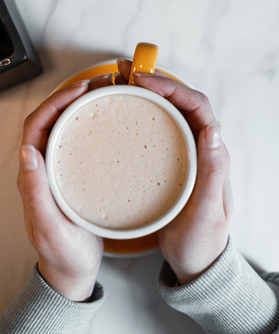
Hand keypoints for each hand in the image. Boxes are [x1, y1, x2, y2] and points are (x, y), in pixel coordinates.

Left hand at [17, 75, 113, 300]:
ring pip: (66, 129)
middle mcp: (44, 169)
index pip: (36, 127)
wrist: (73, 271)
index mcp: (33, 177)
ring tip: (105, 95)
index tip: (79, 90)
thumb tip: (26, 152)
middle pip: (51, 121)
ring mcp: (60, 172)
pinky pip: (80, 143)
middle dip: (71, 97)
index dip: (55, 103)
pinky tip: (109, 124)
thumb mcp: (49, 227)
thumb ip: (36, 192)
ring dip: (82, 108)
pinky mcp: (76, 177)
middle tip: (98, 84)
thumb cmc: (63, 254)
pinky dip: (92, 127)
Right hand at [117, 60, 232, 284]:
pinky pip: (156, 131)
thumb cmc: (202, 240)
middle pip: (181, 102)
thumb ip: (212, 172)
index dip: (173, 88)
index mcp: (213, 155)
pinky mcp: (168, 165)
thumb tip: (212, 129)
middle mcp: (200, 149)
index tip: (144, 82)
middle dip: (155, 82)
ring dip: (147, 94)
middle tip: (125, 73)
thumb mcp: (208, 211)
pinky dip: (140, 115)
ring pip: (168, 113)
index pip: (197, 107)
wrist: (196, 260)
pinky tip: (123, 113)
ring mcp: (183, 155)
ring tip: (120, 83)